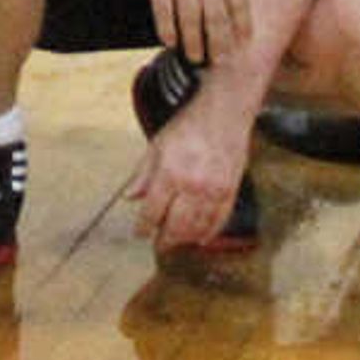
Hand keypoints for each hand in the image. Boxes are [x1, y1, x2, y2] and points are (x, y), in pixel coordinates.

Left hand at [124, 90, 248, 250]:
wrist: (224, 114)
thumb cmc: (189, 126)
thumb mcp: (157, 145)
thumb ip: (143, 174)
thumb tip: (129, 198)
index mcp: (169, 173)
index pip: (152, 211)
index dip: (144, 227)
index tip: (139, 233)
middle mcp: (191, 186)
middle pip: (175, 226)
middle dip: (165, 240)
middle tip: (158, 245)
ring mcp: (213, 191)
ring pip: (198, 227)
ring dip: (185, 239)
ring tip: (176, 242)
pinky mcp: (230, 192)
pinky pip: (219, 220)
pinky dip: (209, 233)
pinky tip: (201, 238)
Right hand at [125, 0, 245, 67]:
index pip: (238, 3)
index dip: (241, 27)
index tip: (243, 45)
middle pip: (217, 18)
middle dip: (220, 44)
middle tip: (221, 62)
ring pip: (191, 21)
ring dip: (194, 44)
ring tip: (195, 59)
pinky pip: (164, 13)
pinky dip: (168, 31)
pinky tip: (170, 42)